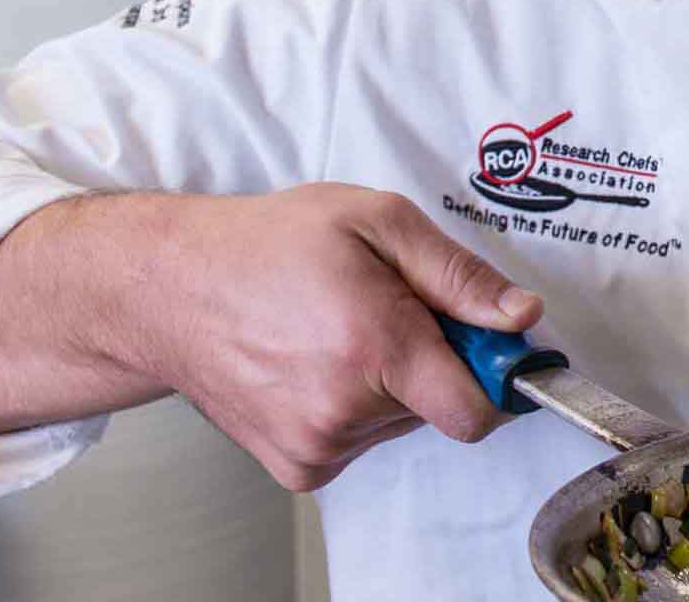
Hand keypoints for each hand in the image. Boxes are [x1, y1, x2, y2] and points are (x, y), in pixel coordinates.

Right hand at [105, 186, 542, 490]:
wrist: (169, 289)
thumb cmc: (267, 246)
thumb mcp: (375, 221)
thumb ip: (458, 274)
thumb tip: (520, 317)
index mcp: (375, 347)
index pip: (477, 409)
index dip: (491, 374)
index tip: (481, 344)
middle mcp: (345, 409)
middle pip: (440, 408)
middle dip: (429, 363)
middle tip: (380, 312)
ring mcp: (317, 445)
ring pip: (400, 425)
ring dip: (386, 386)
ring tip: (335, 333)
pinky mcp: (298, 467)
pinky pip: (361, 443)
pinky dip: (352, 409)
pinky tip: (311, 365)